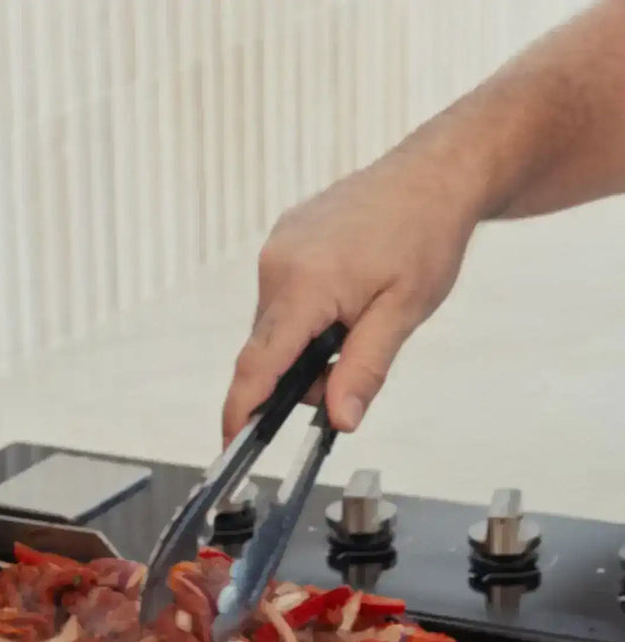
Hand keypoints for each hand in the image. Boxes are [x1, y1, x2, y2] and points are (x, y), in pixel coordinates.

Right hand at [222, 146, 481, 440]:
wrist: (435, 173)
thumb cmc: (426, 233)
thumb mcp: (403, 312)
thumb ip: (364, 369)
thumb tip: (341, 419)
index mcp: (305, 284)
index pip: (258, 364)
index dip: (242, 410)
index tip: (231, 444)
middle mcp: (278, 264)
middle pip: (267, 350)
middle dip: (300, 376)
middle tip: (351, 369)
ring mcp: (276, 249)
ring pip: (275, 327)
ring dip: (305, 345)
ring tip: (358, 324)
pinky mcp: (282, 242)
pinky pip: (281, 299)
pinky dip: (305, 317)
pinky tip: (345, 300)